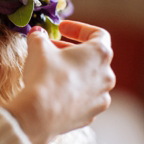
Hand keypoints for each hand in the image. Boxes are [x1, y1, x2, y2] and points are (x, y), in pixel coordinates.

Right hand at [5, 21, 114, 143]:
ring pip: (89, 80)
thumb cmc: (44, 76)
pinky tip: (54, 93)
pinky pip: (83, 99)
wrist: (40, 114)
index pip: (98, 34)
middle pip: (92, 58)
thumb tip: (37, 33)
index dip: (78, 29)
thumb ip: (39, 37)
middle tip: (51, 50)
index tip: (61, 28)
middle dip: (71, 52)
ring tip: (52, 73)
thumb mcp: (38, 49)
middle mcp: (107, 76)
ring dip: (73, 73)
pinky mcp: (90, 114)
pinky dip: (72, 93)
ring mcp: (100, 97)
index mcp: (100, 54)